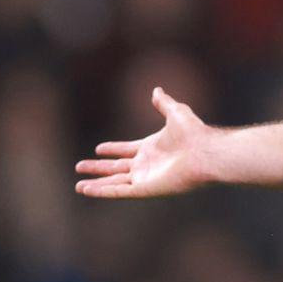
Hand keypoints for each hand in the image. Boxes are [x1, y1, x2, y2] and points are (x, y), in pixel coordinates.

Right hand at [75, 87, 214, 197]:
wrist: (204, 152)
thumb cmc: (194, 132)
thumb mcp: (175, 112)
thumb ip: (164, 103)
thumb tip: (157, 89)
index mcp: (152, 148)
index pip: (127, 150)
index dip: (113, 149)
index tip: (98, 148)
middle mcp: (147, 164)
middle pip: (116, 168)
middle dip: (98, 168)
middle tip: (79, 167)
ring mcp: (146, 178)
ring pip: (115, 182)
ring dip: (96, 184)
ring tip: (78, 186)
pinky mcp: (146, 189)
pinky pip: (119, 191)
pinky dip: (103, 191)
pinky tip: (87, 190)